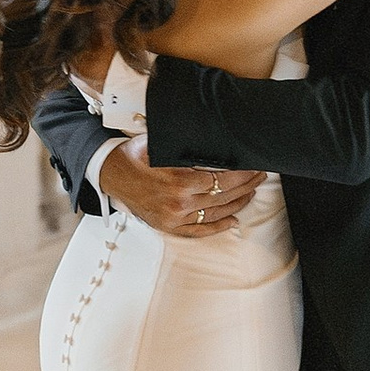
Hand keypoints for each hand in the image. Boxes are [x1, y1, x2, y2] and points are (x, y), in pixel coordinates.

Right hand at [96, 143, 260, 235]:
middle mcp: (179, 203)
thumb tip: (216, 140)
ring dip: (238, 203)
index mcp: (179, 181)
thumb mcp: (160, 144)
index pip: (222, 179)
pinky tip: (233, 219)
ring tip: (252, 192)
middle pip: (224, 196)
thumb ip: (186, 146)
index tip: (253, 166)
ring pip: (216, 213)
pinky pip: (200, 231)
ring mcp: (175, 218)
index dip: (242, 173)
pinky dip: (218, 226)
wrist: (110, 174)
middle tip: (260, 176)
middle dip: (246, 185)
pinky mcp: (169, 227)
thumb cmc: (135, 156)